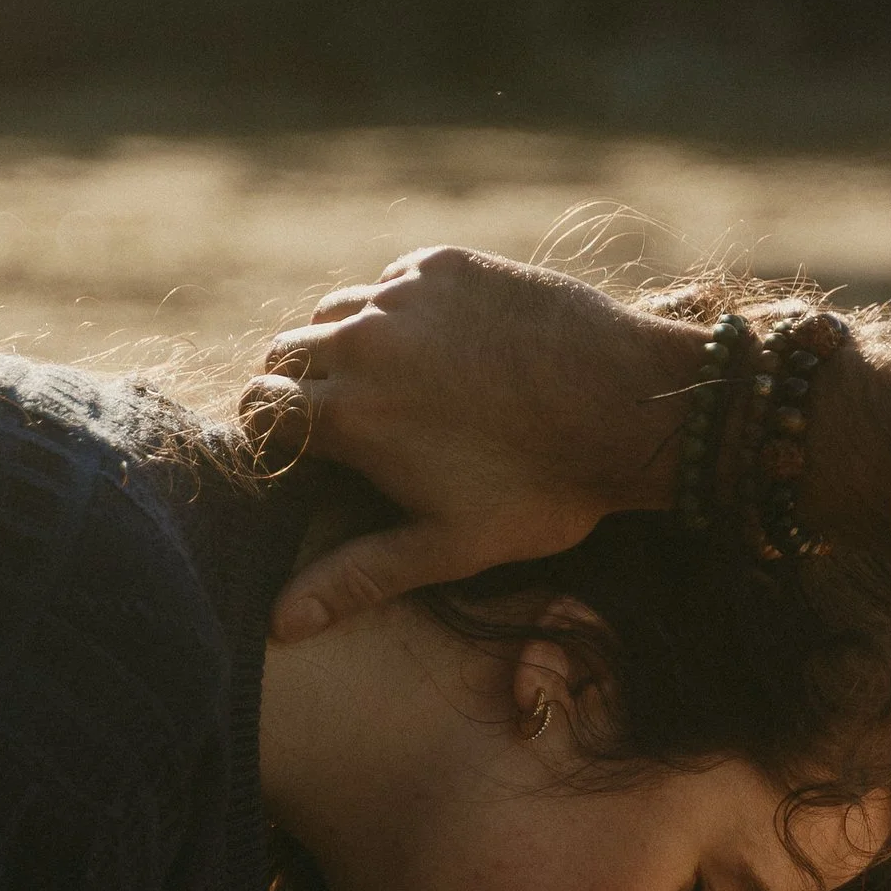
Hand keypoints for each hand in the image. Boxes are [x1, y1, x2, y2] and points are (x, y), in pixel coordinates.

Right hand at [250, 245, 699, 638]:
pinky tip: (434, 350)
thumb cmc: (542, 489)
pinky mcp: (446, 265)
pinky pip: (392, 284)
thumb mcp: (445, 547)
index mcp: (347, 411)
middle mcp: (363, 339)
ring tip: (382, 387)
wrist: (631, 405)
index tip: (297, 456)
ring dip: (341, 345)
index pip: (260, 408)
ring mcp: (405, 294)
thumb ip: (355, 578)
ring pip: (335, 312)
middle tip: (337, 425)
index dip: (270, 435)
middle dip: (297, 388)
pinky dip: (394, 312)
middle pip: (287, 353)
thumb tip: (278, 626)